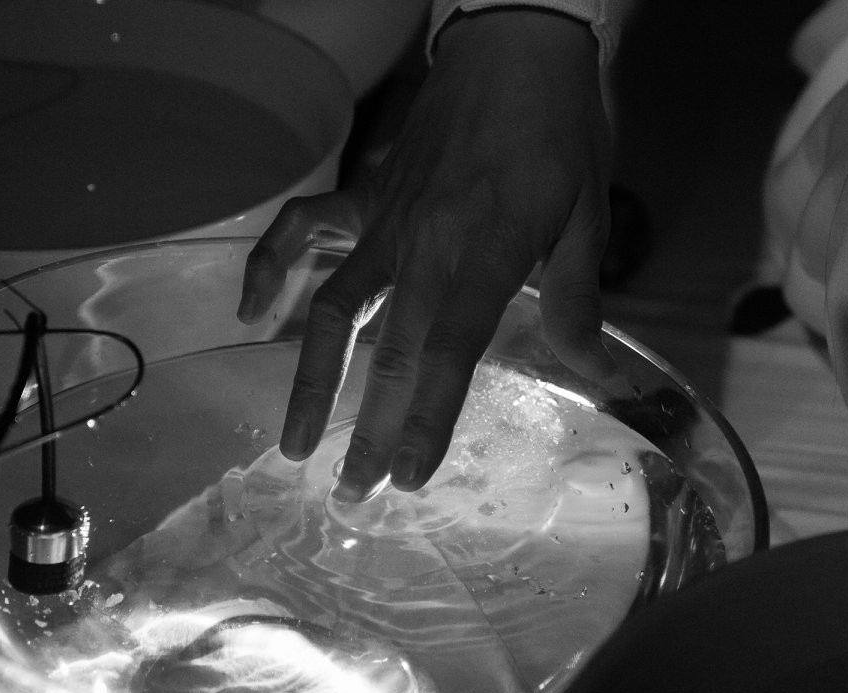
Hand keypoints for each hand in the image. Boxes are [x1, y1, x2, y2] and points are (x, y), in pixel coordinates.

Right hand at [237, 7, 617, 500]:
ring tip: (295, 443)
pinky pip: (303, 237)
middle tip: (352, 494)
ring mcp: (385, 223)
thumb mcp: (585, 218)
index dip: (425, 419)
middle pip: (389, 353)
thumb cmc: (558, 131)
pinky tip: (251, 312)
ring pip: (332, 311)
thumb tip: (596, 375)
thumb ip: (578, 304)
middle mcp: (424, 246)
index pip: (450, 354)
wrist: (511, 42)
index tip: (407, 475)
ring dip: (311, 382)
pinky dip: (269, 270)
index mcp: (485, 253)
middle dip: (367, 429)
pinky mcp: (365, 202)